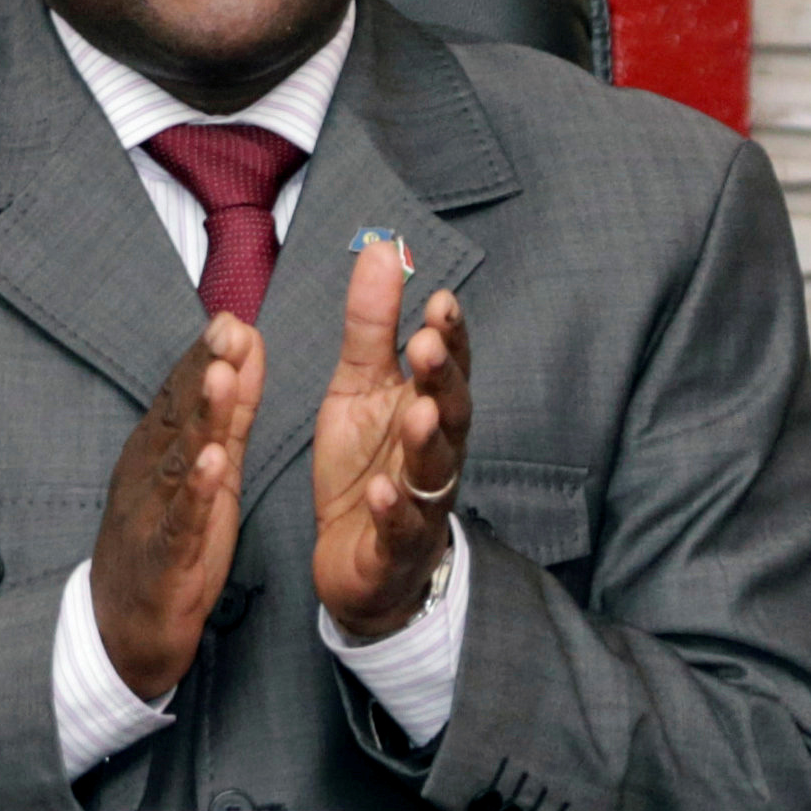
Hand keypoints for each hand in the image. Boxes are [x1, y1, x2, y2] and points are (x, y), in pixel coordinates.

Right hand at [90, 314, 265, 697]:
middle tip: (227, 329)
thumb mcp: (207, 472)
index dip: (204, 357)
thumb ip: (229, 415)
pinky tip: (214, 464)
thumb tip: (244, 350)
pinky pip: (182, 522)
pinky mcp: (165, 560)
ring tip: (221, 378)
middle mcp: (148, 475)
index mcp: (157, 452)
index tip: (230, 318)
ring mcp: (152, 516)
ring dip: (201, 419)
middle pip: (177, 418)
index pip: (180, 396)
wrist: (122, 633)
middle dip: (203, 372)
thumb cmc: (167, 543)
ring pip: (179, 462)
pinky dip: (197, 492)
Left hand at [312, 241, 470, 638]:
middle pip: (452, 413)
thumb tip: (383, 248)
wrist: (359, 561)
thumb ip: (372, 324)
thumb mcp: (358, 386)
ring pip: (435, 470)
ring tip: (418, 411)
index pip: (447, 366)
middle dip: (442, 379)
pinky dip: (395, 512)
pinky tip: (384, 495)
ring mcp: (423, 501)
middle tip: (426, 344)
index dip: (449, 336)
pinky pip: (401, 529)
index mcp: (427, 407)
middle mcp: (436, 452)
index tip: (440, 299)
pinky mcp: (396, 548)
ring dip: (427, 440)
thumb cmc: (368, 465)